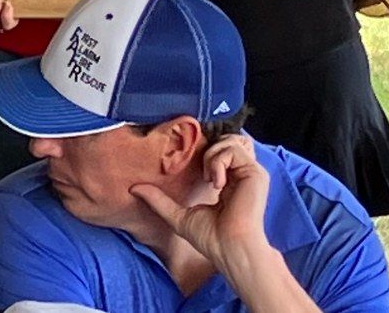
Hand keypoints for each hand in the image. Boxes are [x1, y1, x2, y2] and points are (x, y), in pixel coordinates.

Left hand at [130, 135, 270, 272]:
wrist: (231, 249)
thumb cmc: (211, 239)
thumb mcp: (179, 215)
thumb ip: (159, 200)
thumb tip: (133, 188)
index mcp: (226, 180)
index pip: (217, 149)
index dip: (203, 147)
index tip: (188, 154)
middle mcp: (239, 173)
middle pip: (224, 139)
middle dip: (208, 147)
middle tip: (200, 171)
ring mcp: (248, 172)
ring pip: (228, 140)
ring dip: (212, 155)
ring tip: (209, 178)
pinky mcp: (255, 172)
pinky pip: (233, 149)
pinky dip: (219, 161)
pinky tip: (217, 182)